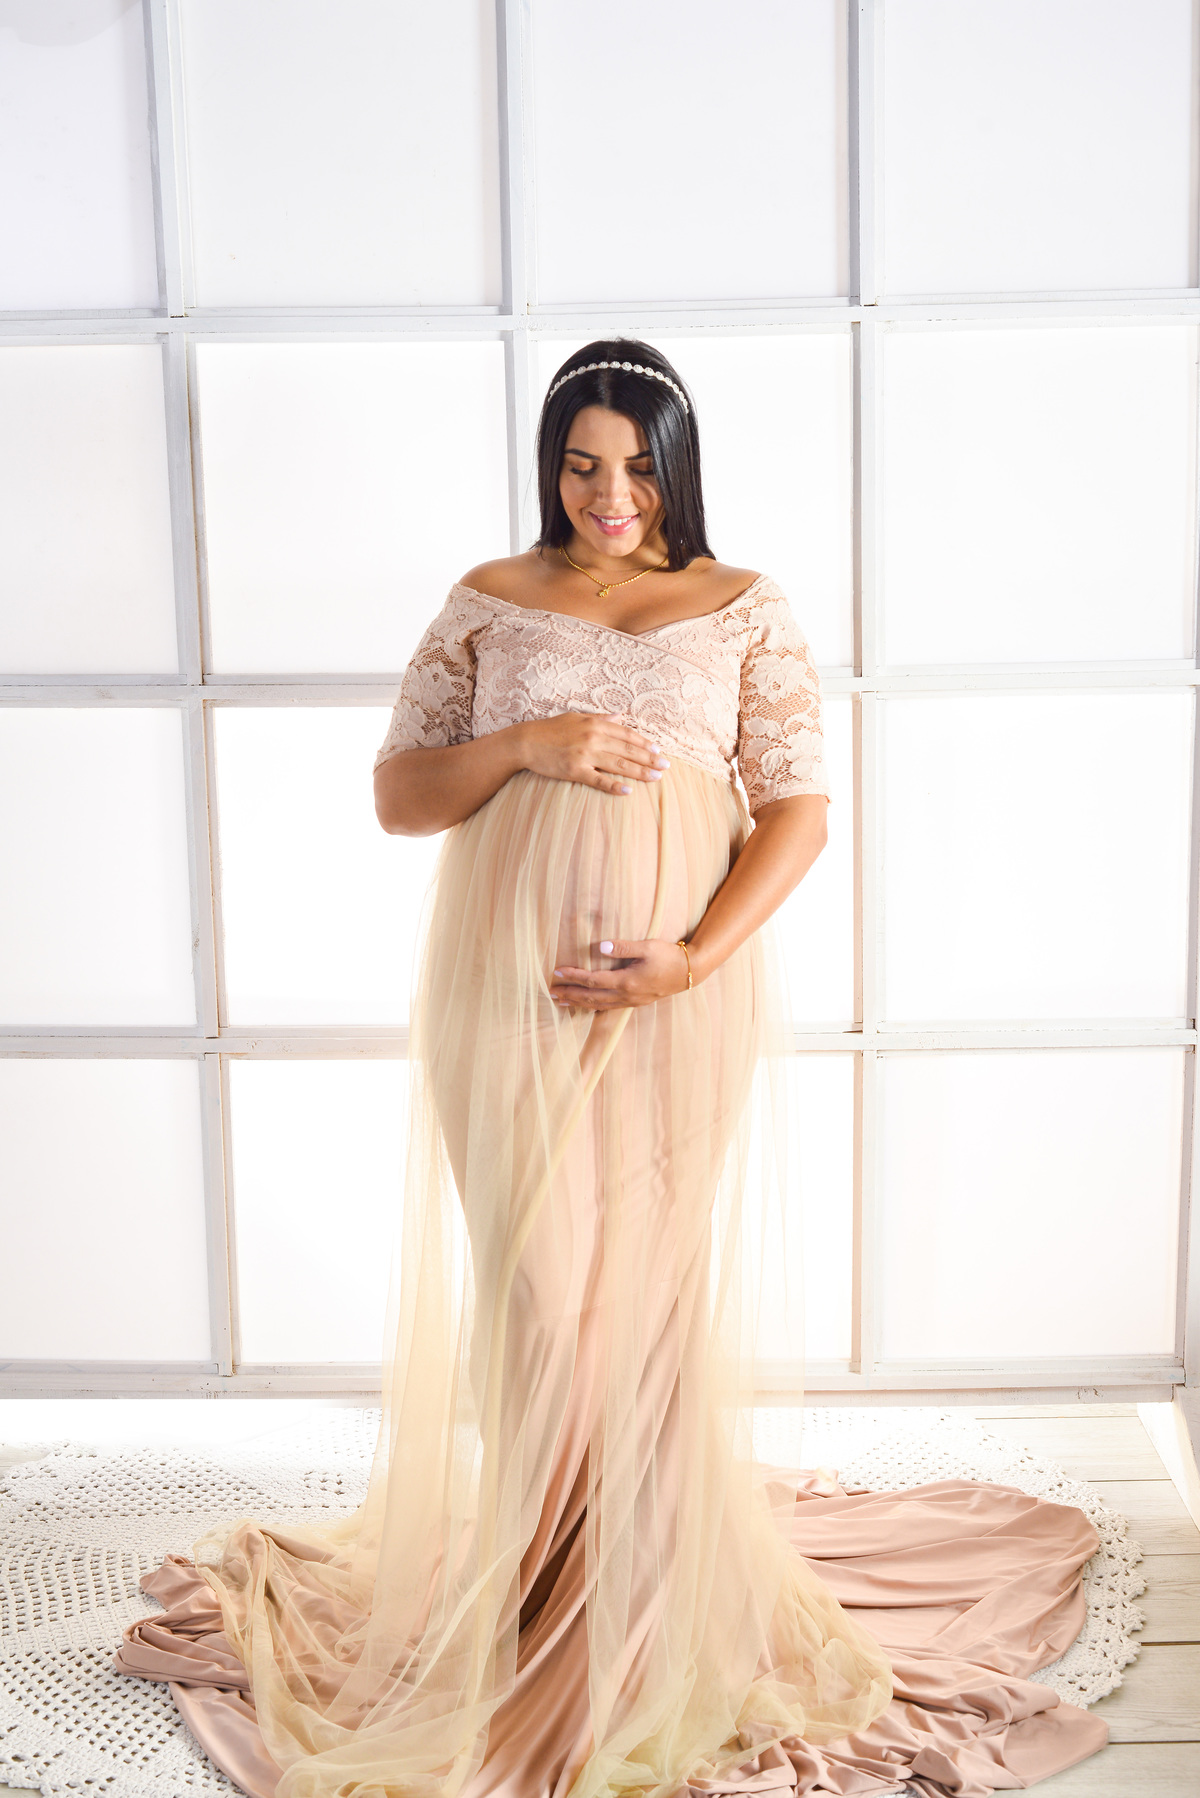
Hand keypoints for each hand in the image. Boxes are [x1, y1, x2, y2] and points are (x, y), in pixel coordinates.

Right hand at [516, 713, 669, 795]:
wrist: (525, 741)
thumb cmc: (550, 729)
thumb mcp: (577, 717)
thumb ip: (600, 718)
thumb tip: (620, 715)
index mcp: (595, 724)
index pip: (627, 734)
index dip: (645, 744)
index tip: (659, 751)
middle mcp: (593, 737)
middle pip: (628, 750)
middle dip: (649, 759)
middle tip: (666, 767)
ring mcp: (584, 754)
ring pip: (619, 764)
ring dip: (640, 772)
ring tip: (655, 779)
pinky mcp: (574, 770)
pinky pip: (598, 780)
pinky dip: (614, 786)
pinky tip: (628, 791)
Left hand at [550, 938, 690, 1010]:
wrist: (689, 972)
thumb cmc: (669, 956)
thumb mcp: (648, 946)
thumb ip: (624, 947)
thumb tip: (600, 945)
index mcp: (627, 981)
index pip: (593, 980)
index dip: (573, 976)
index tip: (557, 972)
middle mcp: (626, 995)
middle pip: (591, 997)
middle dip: (569, 995)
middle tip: (551, 993)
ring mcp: (631, 1001)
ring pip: (598, 1005)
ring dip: (578, 1003)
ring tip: (561, 1002)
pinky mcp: (635, 1002)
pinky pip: (608, 1007)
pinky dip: (593, 1006)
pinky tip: (586, 1005)